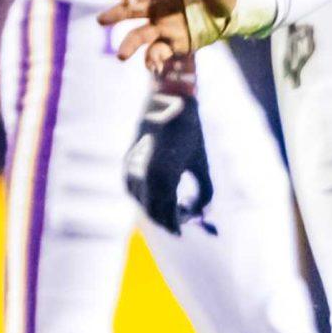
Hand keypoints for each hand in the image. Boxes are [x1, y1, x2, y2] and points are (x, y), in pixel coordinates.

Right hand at [101, 0, 237, 72]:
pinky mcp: (171, 43)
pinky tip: (153, 68)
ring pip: (140, 35)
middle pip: (132, 9)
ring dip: (129, 45)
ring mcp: (162, 25)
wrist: (226, 9)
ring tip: (121, 56)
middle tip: (102, 20)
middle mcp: (158, 5)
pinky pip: (157, 52)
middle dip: (117, 14)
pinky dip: (153, 60)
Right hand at [125, 87, 214, 234]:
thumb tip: (202, 212)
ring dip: (154, 209)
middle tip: (182, 219)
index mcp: (165, 177)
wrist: (167, 101)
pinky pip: (132, 189)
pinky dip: (143, 197)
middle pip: (152, 212)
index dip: (175, 225)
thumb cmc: (190, 132)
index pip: (166, 214)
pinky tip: (156, 195)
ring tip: (172, 205)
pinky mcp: (127, 162)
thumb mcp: (201, 163)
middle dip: (167, 219)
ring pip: (140, 202)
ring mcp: (132, 168)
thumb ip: (204, 191)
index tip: (182, 231)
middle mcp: (144, 175)